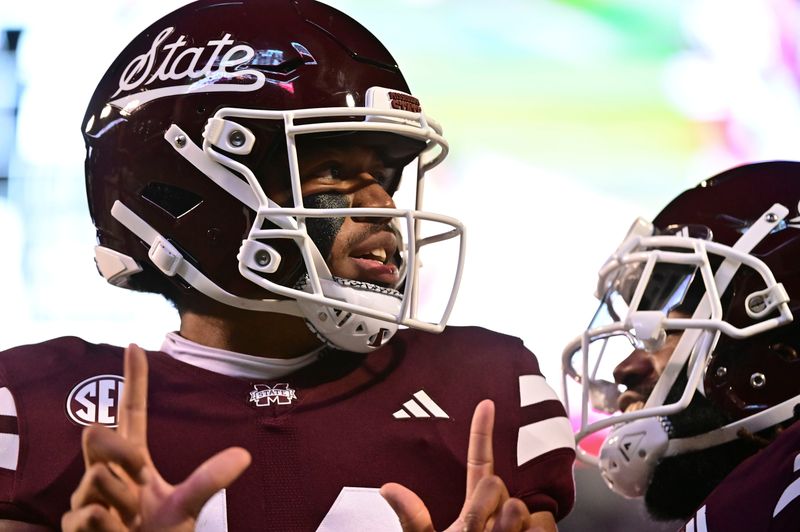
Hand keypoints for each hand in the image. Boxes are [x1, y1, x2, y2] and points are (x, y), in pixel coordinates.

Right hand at [62, 344, 251, 530]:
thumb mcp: (186, 507)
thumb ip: (207, 481)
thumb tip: (244, 455)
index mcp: (133, 460)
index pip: (131, 413)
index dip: (133, 380)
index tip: (135, 344)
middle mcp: (105, 472)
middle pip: (95, 432)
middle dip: (119, 453)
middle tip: (141, 479)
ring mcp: (85, 497)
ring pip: (96, 479)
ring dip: (122, 504)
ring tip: (131, 525)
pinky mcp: (72, 524)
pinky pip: (91, 514)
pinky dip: (110, 529)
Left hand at [380, 400, 555, 531]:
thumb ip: (413, 519)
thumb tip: (388, 488)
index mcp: (474, 507)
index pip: (480, 462)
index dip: (482, 432)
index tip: (486, 402)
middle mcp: (501, 511)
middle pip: (500, 488)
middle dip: (487, 512)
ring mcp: (524, 525)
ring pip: (523, 508)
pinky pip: (542, 525)